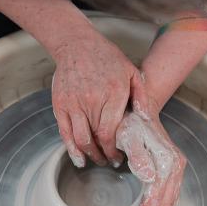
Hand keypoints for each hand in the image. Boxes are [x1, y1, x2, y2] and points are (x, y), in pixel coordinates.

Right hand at [52, 28, 140, 167]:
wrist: (77, 44)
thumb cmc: (106, 58)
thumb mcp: (131, 71)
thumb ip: (142, 95)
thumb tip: (146, 119)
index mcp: (113, 94)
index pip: (110, 133)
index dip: (113, 151)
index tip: (118, 157)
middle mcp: (92, 100)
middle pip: (96, 139)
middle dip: (103, 156)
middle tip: (109, 161)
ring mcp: (73, 103)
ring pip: (79, 140)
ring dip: (89, 155)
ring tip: (96, 159)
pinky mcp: (60, 104)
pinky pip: (65, 133)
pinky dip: (71, 149)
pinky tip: (79, 157)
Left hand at [116, 93, 186, 205]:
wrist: (139, 109)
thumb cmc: (130, 122)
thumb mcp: (128, 134)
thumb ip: (137, 154)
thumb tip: (148, 177)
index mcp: (167, 161)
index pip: (156, 199)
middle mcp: (176, 168)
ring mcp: (175, 171)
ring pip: (168, 205)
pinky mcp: (171, 172)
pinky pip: (168, 200)